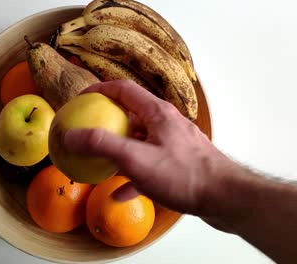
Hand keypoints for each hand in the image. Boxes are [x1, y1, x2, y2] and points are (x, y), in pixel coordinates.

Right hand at [64, 80, 232, 215]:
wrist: (226, 198)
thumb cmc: (184, 175)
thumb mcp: (136, 159)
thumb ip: (102, 145)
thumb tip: (71, 135)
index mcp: (156, 113)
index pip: (123, 89)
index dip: (99, 90)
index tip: (81, 100)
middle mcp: (166, 124)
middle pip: (130, 116)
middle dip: (107, 123)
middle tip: (88, 133)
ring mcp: (174, 145)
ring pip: (140, 142)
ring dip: (119, 151)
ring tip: (101, 162)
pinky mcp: (179, 165)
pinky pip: (150, 166)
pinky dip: (133, 176)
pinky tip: (121, 192)